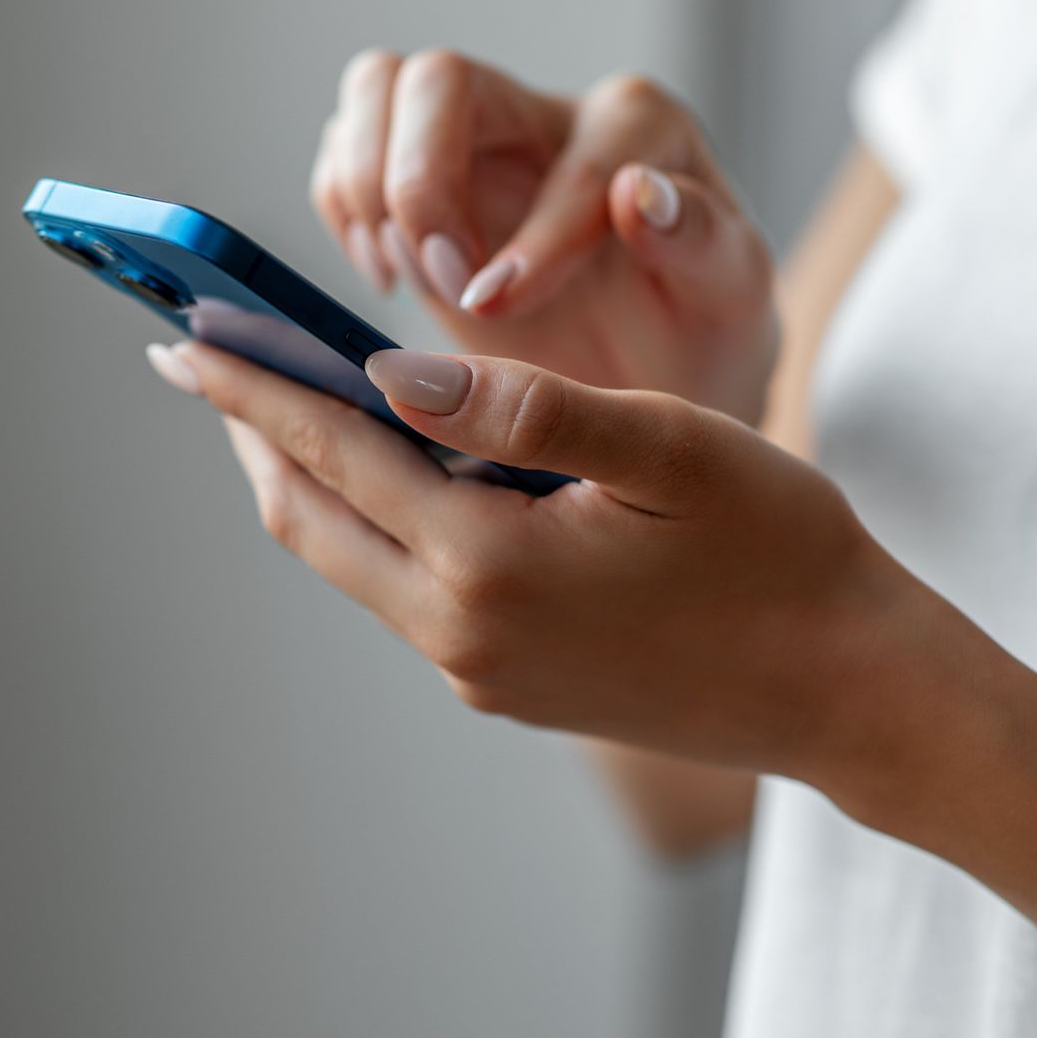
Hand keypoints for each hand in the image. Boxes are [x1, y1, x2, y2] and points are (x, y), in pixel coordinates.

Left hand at [148, 338, 926, 789]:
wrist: (855, 697)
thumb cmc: (786, 558)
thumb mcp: (672, 449)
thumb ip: (523, 406)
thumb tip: (388, 371)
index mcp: (490, 567)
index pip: (334, 454)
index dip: (252, 389)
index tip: (181, 339)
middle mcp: (460, 634)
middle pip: (310, 520)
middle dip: (253, 434)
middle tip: (203, 362)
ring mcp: (477, 673)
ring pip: (351, 559)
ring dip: (313, 479)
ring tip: (286, 402)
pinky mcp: (503, 687)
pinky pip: (403, 591)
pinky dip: (376, 521)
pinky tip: (393, 471)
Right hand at [313, 51, 775, 422]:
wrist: (641, 374)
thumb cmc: (692, 332)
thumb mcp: (729, 299)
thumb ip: (702, 241)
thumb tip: (638, 195)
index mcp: (641, 130)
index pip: (576, 150)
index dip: (537, 233)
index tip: (504, 310)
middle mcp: (546, 113)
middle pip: (440, 77)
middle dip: (421, 186)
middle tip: (443, 284)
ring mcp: (470, 137)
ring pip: (377, 88)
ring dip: (368, 190)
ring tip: (407, 278)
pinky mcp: (410, 175)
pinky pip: (341, 150)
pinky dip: (343, 211)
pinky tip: (389, 275)